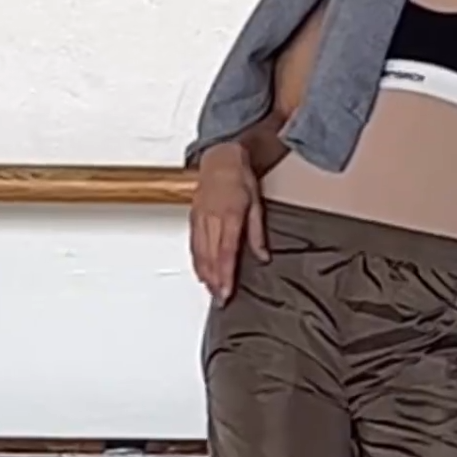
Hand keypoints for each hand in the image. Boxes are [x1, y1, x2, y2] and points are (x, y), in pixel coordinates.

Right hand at [189, 141, 268, 302]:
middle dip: (215, 280)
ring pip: (199, 253)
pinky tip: (201, 272)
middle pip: (211, 257)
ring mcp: (200, 218)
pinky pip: (193, 244)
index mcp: (230, 215)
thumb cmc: (240, 178)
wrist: (220, 158)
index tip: (227, 291)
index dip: (225, 274)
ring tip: (211, 290)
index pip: (226, 252)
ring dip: (204, 274)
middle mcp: (212, 218)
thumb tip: (263, 256)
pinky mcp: (193, 217)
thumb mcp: (256, 204)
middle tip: (220, 299)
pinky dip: (196, 261)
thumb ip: (257, 233)